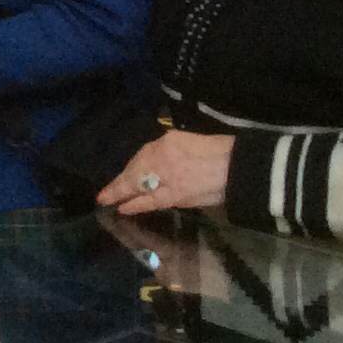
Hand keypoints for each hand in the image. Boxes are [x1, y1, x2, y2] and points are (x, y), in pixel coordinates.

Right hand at [98, 129, 234, 215]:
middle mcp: (161, 160)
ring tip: (120, 184)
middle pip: (133, 173)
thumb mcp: (185, 201)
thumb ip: (153, 201)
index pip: (135, 189)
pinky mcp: (171, 136)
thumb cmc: (216, 189)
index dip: (118, 195)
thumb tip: (128, 205)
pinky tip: (138, 167)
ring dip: (129, 172)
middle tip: (106, 195)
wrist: (239, 163)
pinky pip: (148, 150)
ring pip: (139, 161)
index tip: (102, 201)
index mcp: (166, 180)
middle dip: (119, 184)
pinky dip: (141, 160)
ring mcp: (164, 146)